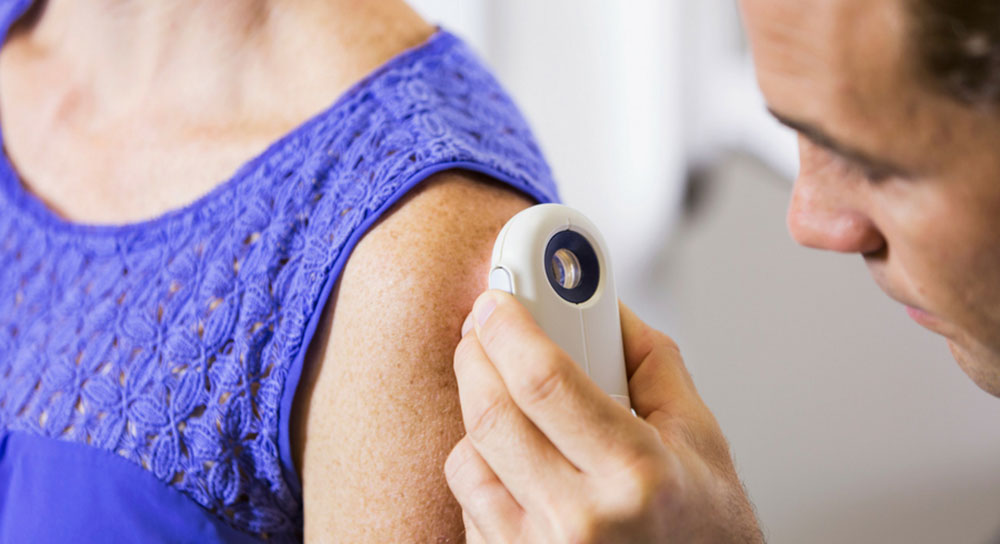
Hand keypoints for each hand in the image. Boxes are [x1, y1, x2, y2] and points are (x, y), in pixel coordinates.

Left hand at [445, 290, 762, 542]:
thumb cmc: (704, 530)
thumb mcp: (700, 439)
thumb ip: (651, 362)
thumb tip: (602, 305)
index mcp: (636, 476)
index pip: (546, 381)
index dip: (510, 327)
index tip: (496, 299)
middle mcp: (579, 522)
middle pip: (491, 412)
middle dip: (477, 354)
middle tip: (485, 330)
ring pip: (467, 457)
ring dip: (478, 413)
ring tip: (511, 403)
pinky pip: (469, 502)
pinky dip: (484, 468)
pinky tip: (520, 461)